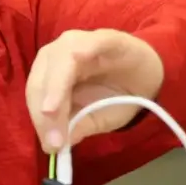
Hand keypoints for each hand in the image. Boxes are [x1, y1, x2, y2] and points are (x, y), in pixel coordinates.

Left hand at [26, 29, 163, 152]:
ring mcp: (78, 43)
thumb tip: (54, 145)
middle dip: (44, 113)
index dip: (40, 121)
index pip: (35, 96)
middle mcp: (57, 55)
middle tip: (56, 141)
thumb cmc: (118, 96)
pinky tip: (75, 67)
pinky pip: (86, 45)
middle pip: (41, 81)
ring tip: (53, 114)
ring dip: (54, 90)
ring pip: (57, 63)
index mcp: (49, 74)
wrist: (150, 78)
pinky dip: (76, 57)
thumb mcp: (96, 119)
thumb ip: (76, 127)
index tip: (51, 146)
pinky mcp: (102, 37)